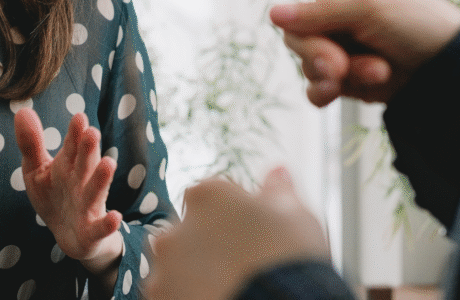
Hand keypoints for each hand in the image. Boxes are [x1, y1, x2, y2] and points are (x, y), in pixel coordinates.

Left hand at [14, 109, 123, 275]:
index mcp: (69, 165)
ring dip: (102, 178)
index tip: (78, 118)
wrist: (71, 236)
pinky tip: (115, 217)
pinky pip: (101, 227)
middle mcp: (82, 182)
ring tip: (109, 163)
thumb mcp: (37, 170)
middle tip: (92, 132)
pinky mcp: (93, 230)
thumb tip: (22, 111)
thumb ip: (31, 143)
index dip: (75, 133)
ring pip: (96, 191)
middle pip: (85, 164)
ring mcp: (89, 206)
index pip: (72, 146)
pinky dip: (108, 223)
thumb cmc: (55, 196)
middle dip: (89, 149)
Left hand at [145, 167, 329, 299]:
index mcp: (207, 196)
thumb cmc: (288, 258)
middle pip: (190, 231)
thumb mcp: (295, 215)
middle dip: (209, 244)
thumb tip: (277, 172)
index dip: (234, 213)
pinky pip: (173, 294)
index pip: (213, 195)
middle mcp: (176, 227)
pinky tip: (217, 298)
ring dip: (195, 273)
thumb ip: (278, 190)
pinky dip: (188, 296)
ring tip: (229, 286)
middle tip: (241, 264)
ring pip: (178, 266)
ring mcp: (165, 269)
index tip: (252, 232)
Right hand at [221, 0, 459, 105]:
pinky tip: (349, 91)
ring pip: (303, 60)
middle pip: (290, 29)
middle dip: (316, 51)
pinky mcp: (341, 73)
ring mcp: (334, 40)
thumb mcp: (369, 7)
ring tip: (374, 72)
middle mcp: (329, 6)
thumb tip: (274, 16)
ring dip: (334, 72)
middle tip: (341, 66)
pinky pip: (314, 85)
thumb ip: (319, 13)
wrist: (447, 68)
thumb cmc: (417, 20)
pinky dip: (330, 91)